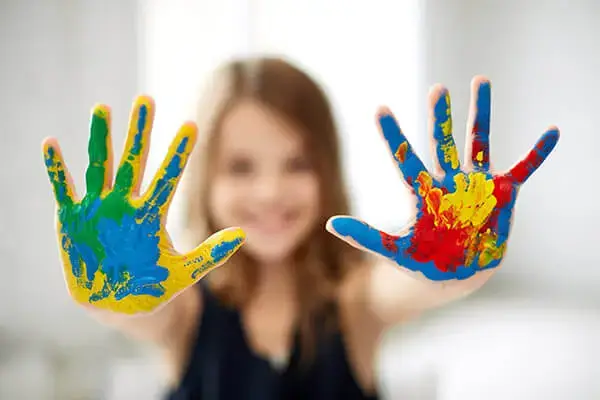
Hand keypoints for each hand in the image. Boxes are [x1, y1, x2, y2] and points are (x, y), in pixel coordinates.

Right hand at [43, 96, 244, 314]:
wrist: (117, 306)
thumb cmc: (153, 287)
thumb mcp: (185, 273)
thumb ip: (211, 254)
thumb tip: (243, 235)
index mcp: (151, 215)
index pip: (168, 177)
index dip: (179, 153)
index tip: (192, 126)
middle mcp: (126, 205)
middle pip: (134, 162)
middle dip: (140, 131)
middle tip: (147, 99)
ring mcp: (99, 210)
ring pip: (100, 167)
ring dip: (100, 139)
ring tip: (102, 108)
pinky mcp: (73, 220)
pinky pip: (63, 190)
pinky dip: (56, 169)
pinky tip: (51, 143)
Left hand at [327, 77, 558, 281]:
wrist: (456, 275)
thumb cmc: (423, 263)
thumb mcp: (394, 251)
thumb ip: (366, 237)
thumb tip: (330, 225)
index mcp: (423, 192)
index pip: (404, 156)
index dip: (392, 134)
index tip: (379, 108)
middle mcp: (448, 182)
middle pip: (442, 143)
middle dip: (439, 117)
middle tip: (437, 90)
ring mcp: (476, 186)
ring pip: (478, 143)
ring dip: (480, 114)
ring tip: (480, 80)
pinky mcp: (502, 195)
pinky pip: (523, 169)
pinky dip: (537, 153)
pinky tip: (551, 132)